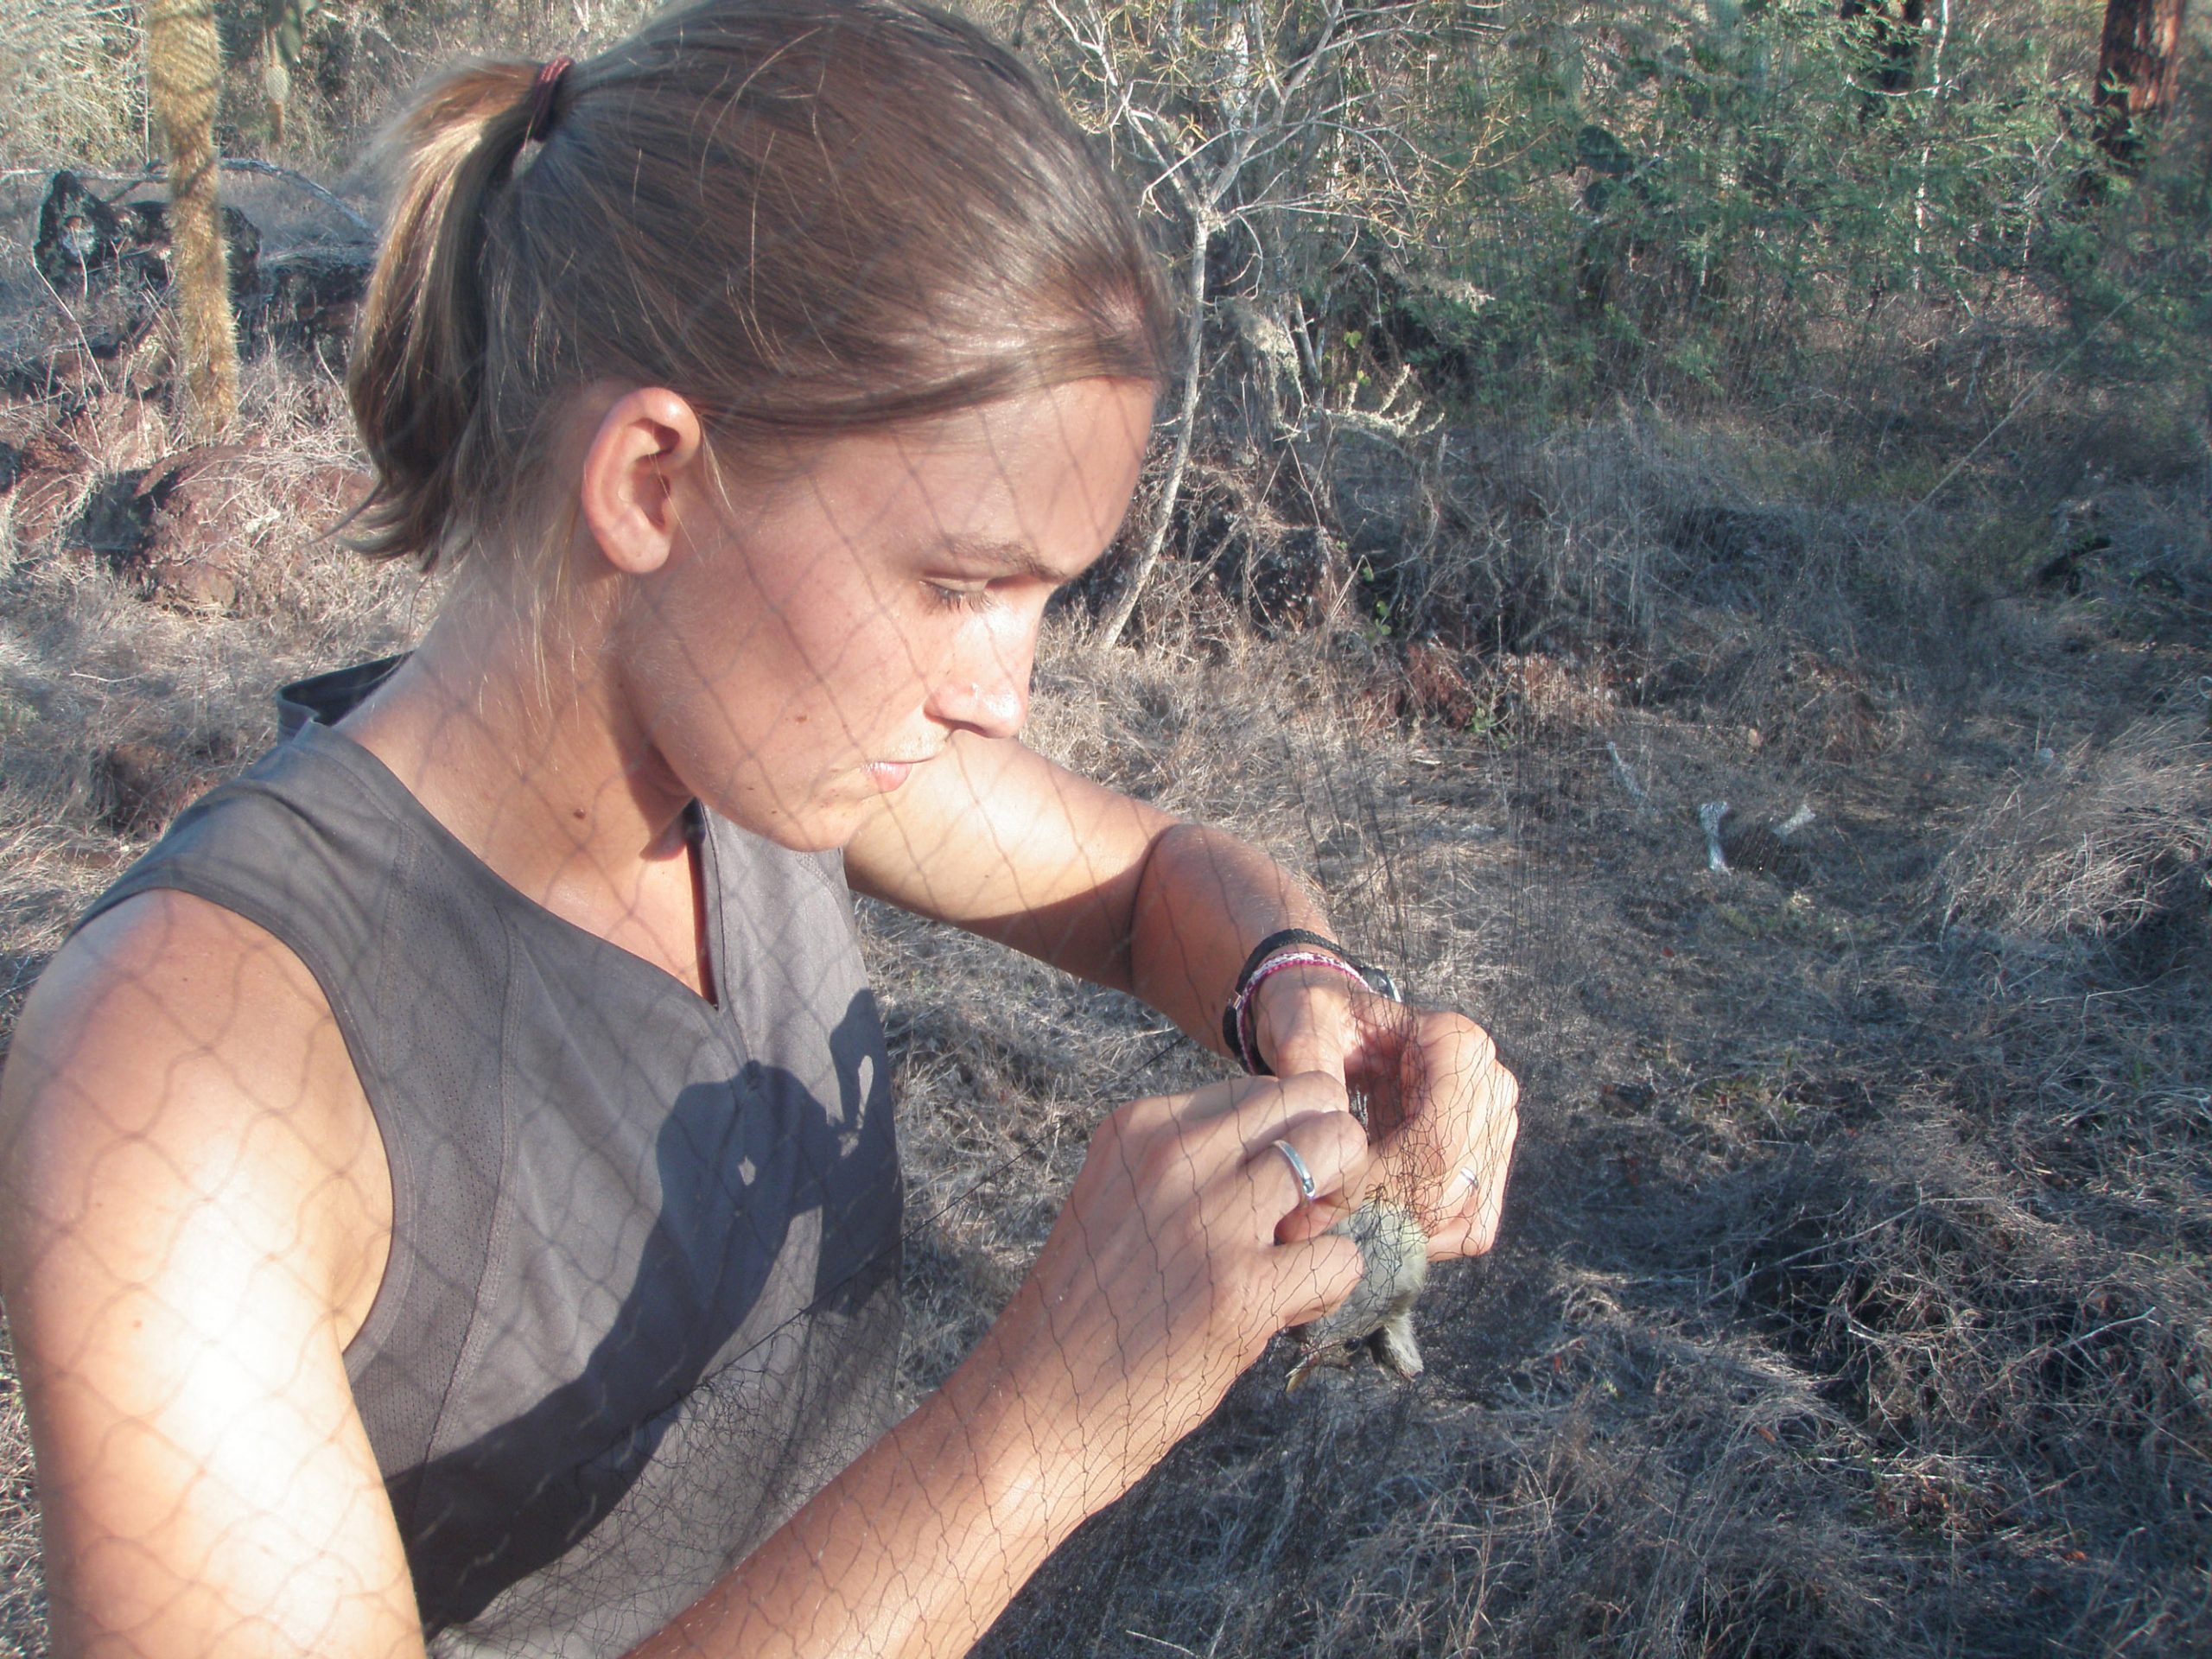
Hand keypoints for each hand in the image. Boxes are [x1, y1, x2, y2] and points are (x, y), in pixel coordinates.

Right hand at [984, 1071, 1371, 1507]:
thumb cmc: (1090, 1313)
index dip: (1285, 1140)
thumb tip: (1308, 1162)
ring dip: (1336, 1211)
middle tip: (1299, 1220)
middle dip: (1329, 1155)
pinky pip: (1342, 1255)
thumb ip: (1199, 1167)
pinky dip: (1328, 1287)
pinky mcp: (1241, 1290)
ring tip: (1290, 1261)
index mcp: (1141, 1126)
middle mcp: (1175, 1156)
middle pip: (1314, 1098)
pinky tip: (1278, 1314)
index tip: (1259, 1197)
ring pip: (1341, 1150)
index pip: (1264, 1089)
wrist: (1035, 1409)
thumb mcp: (1126, 1200)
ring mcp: (1210, 1219)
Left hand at [1251, 965, 1518, 1260]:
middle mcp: (1492, 1088)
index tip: (1316, 1202)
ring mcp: (1496, 1131)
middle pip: (1450, 1190)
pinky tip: (1370, 1223)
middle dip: (1378, 1216)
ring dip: (1397, 1233)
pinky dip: (1422, 1239)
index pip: (1435, 1146)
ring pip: (1462, 1219)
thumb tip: (1326, 1138)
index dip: (1378, 1186)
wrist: (1336, 1025)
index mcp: (1459, 1046)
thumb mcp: (1302, 1022)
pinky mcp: (1487, 1167)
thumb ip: (1307, 1068)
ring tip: (1334, 1223)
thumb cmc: (1318, 1019)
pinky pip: (1471, 1229)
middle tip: (1311, 1225)